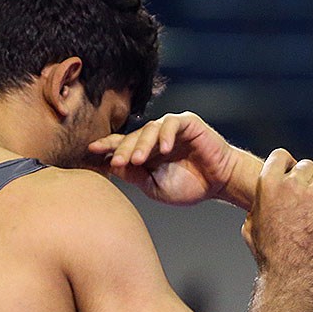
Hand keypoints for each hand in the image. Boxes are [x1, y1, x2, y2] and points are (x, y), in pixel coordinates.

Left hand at [87, 112, 257, 206]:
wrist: (220, 184)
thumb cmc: (190, 186)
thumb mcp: (155, 187)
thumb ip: (135, 176)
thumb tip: (112, 167)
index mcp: (146, 152)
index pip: (123, 145)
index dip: (108, 146)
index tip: (92, 150)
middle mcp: (155, 138)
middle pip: (132, 137)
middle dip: (123, 149)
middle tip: (116, 162)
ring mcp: (171, 129)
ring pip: (149, 129)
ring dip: (142, 144)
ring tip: (138, 159)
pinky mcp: (187, 123)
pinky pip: (171, 124)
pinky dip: (166, 136)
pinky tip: (164, 150)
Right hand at [243, 149, 312, 277]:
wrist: (290, 275)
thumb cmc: (269, 256)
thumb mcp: (251, 227)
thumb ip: (258, 206)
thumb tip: (260, 200)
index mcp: (268, 185)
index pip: (281, 156)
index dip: (289, 164)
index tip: (294, 174)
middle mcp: (292, 185)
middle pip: (307, 165)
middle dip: (310, 179)